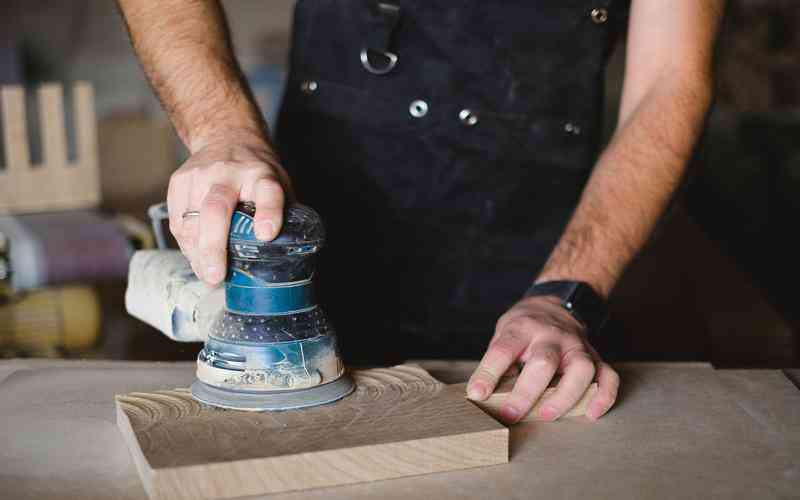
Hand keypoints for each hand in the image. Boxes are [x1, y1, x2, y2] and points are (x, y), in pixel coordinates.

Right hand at [167, 133, 291, 284]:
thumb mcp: (280, 186)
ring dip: (198, 254)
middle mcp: (229, 172)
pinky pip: (178, 222)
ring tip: (209, 275)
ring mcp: (200, 175)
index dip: (268, 213)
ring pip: (191, 220)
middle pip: (216, 208)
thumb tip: (283, 262)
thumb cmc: (258, 173)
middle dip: (214, 246)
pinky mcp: (179, 182)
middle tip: (216, 275)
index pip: (268, 192)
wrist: (227, 137)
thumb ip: (283, 217)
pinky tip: (197, 258)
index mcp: (262, 174)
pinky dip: (187, 246)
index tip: (266, 234)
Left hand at [467, 295, 618, 422]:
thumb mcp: (504, 333)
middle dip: (526, 392)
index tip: (476, 394)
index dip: (488, 374)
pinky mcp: (595, 357)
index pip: (503, 350)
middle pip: (544, 362)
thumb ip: (498, 362)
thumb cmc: (525, 326)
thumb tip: (484, 395)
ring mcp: (577, 346)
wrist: (556, 304)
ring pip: (581, 369)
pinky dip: (603, 396)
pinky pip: (607, 376)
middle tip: (510, 414)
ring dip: (565, 396)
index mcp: (522, 328)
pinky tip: (591, 413)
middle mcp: (552, 336)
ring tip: (546, 415)